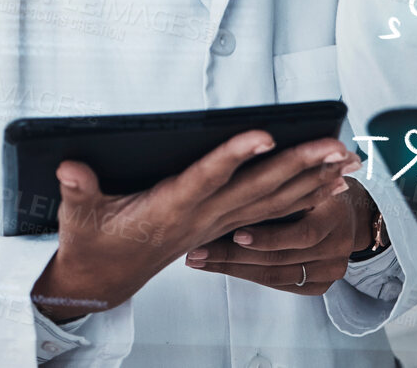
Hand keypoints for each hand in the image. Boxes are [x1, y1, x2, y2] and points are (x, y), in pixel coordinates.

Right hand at [30, 132, 358, 321]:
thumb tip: (69, 168)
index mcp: (170, 209)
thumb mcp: (78, 218)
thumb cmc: (95, 243)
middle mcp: (204, 217)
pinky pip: (275, 212)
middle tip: (334, 146)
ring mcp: (219, 224)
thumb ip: (78, 191)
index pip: (207, 178)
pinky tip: (331, 185)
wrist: (105, 282)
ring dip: (313, 179)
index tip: (262, 134)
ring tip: (347, 159)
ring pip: (275, 199)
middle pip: (258, 188)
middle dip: (299, 165)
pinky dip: (304, 196)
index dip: (234, 156)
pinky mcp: (226, 227)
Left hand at [182, 177, 379, 296]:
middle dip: (234, 256)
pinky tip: (223, 268)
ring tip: (201, 259)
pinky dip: (249, 275)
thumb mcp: (319, 170)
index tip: (234, 232)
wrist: (360, 214)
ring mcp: (330, 269)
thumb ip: (294, 173)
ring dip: (233, 267)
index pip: (302, 233)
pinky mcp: (320, 285)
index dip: (267, 236)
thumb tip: (257, 154)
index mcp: (335, 215)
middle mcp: (336, 246)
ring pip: (274, 274)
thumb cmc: (330, 183)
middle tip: (198, 251)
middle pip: (280, 259)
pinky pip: (279, 284)